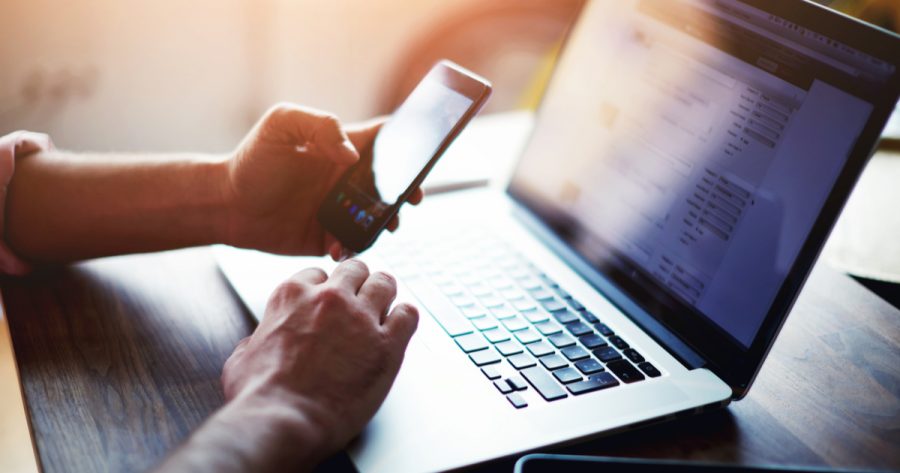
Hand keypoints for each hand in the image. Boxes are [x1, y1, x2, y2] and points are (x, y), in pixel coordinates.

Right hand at [220, 260, 418, 461]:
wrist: (284, 421)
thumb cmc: (260, 396)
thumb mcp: (242, 358)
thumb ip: (255, 341)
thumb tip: (256, 344)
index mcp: (293, 296)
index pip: (318, 274)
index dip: (325, 288)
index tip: (328, 301)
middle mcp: (330, 299)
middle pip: (356, 269)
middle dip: (358, 283)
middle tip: (360, 300)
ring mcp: (361, 318)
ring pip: (385, 283)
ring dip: (385, 294)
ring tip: (384, 307)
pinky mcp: (387, 344)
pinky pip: (408, 314)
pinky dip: (405, 318)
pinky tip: (399, 328)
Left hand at [221, 103, 422, 257]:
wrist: (225, 205)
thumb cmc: (252, 160)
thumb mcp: (281, 124)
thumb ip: (320, 126)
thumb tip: (353, 156)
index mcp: (342, 148)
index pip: (385, 140)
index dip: (409, 144)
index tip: (422, 155)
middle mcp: (347, 179)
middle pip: (392, 183)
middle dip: (409, 190)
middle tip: (412, 199)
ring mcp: (341, 210)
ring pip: (380, 217)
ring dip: (388, 222)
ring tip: (385, 226)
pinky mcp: (329, 237)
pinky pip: (355, 244)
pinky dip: (356, 246)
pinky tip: (341, 245)